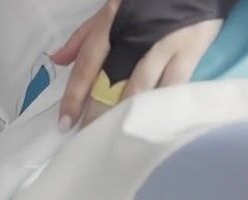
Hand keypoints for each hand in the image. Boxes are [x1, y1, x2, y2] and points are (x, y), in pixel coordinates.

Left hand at [53, 1, 222, 128]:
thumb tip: (57, 60)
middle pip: (111, 82)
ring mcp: (164, 45)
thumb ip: (84, 36)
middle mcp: (136, 35)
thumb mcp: (111, 9)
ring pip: (140, 89)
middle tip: (88, 139)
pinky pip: (171, 89)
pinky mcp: (190, 53)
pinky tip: (147, 127)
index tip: (65, 123)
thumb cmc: (147, 3)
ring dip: (124, 116)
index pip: (87, 63)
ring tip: (113, 138)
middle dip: (97, 113)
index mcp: (112, 22)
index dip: (74, 95)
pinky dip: (158, 109)